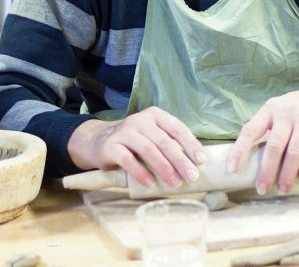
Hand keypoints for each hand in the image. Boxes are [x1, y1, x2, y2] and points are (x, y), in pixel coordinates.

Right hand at [67, 106, 205, 188]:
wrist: (97, 141)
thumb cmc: (133, 142)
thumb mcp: (151, 136)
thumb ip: (168, 144)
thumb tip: (194, 164)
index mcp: (155, 116)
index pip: (177, 128)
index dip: (190, 144)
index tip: (201, 160)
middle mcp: (140, 120)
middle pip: (164, 141)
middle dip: (180, 160)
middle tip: (192, 176)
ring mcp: (124, 131)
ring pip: (148, 149)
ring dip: (164, 168)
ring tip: (174, 183)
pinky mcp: (111, 146)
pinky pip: (127, 159)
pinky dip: (140, 172)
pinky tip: (150, 183)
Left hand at [228, 78, 298, 194]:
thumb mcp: (282, 109)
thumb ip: (269, 127)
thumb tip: (251, 157)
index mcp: (271, 109)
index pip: (251, 130)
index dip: (240, 150)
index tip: (233, 169)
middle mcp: (287, 113)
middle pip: (274, 146)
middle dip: (267, 171)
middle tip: (262, 189)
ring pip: (294, 152)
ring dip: (288, 174)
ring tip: (283, 189)